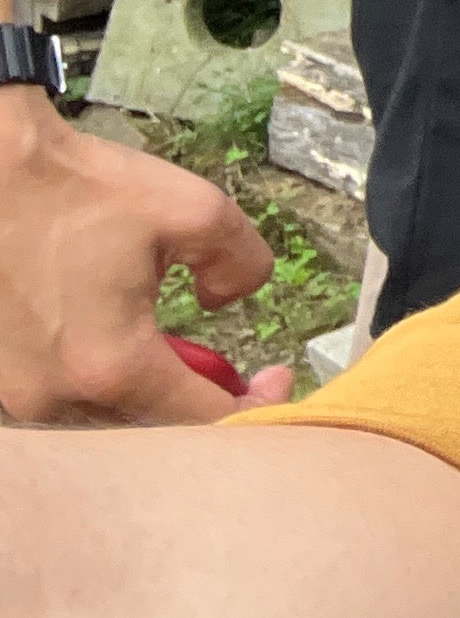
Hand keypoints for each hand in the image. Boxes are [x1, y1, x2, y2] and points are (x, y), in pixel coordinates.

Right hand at [0, 95, 292, 419]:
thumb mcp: (195, 211)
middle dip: (200, 402)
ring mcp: (13, 392)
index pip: (202, 421)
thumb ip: (242, 263)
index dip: (253, 404)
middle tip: (231, 368)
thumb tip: (231, 299)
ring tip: (178, 352)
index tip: (275, 374)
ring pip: (103, 419)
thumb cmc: (80, 189)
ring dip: (149, 396)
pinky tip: (117, 342)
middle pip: (151, 428)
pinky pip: (62, 399)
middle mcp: (53, 397)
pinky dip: (100, 382)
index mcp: (111, 367)